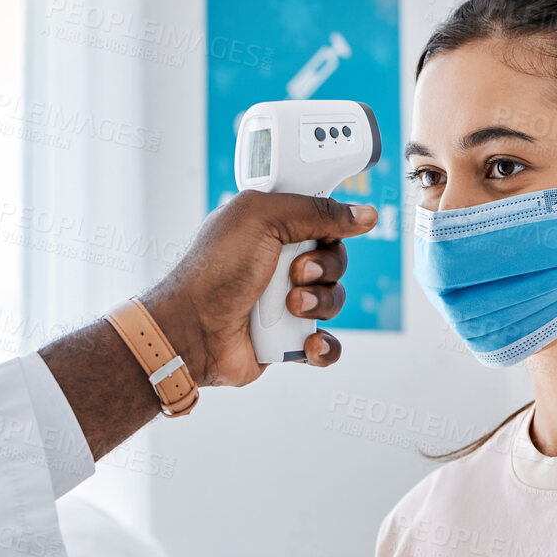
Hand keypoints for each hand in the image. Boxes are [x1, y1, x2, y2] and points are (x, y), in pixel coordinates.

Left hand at [140, 191, 377, 386]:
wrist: (192, 329)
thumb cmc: (216, 269)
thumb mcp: (263, 217)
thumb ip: (316, 210)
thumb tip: (365, 215)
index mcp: (270, 227)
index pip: (321, 218)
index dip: (332, 223)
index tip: (332, 227)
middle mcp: (278, 262)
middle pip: (335, 258)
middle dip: (325, 267)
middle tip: (295, 272)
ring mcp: (283, 302)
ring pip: (334, 300)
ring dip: (320, 303)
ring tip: (290, 307)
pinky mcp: (286, 341)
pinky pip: (327, 344)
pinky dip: (324, 346)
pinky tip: (308, 344)